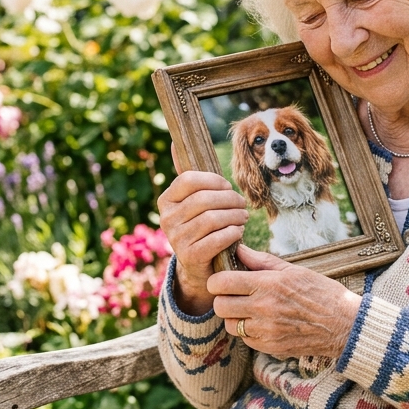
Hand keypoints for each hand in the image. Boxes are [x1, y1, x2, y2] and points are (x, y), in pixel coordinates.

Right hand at [157, 171, 248, 315]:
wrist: (198, 267)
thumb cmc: (200, 227)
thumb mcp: (192, 201)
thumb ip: (188, 176)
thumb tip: (175, 142)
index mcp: (165, 200)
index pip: (189, 180)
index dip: (213, 181)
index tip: (227, 187)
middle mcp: (166, 219)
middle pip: (204, 199)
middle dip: (230, 199)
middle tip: (242, 204)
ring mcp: (176, 239)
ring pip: (212, 218)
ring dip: (235, 216)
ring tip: (243, 217)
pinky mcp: (190, 256)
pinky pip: (217, 238)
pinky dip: (233, 233)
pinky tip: (238, 232)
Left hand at [207, 245, 361, 360]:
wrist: (343, 325)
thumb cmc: (321, 293)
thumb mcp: (293, 270)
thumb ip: (261, 261)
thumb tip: (239, 249)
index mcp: (268, 284)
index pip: (222, 282)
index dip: (217, 280)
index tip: (222, 280)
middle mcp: (263, 308)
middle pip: (220, 305)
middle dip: (222, 299)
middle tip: (234, 295)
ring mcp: (265, 330)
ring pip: (230, 325)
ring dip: (234, 317)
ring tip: (248, 310)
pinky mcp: (269, 347)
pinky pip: (245, 339)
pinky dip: (248, 331)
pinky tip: (262, 323)